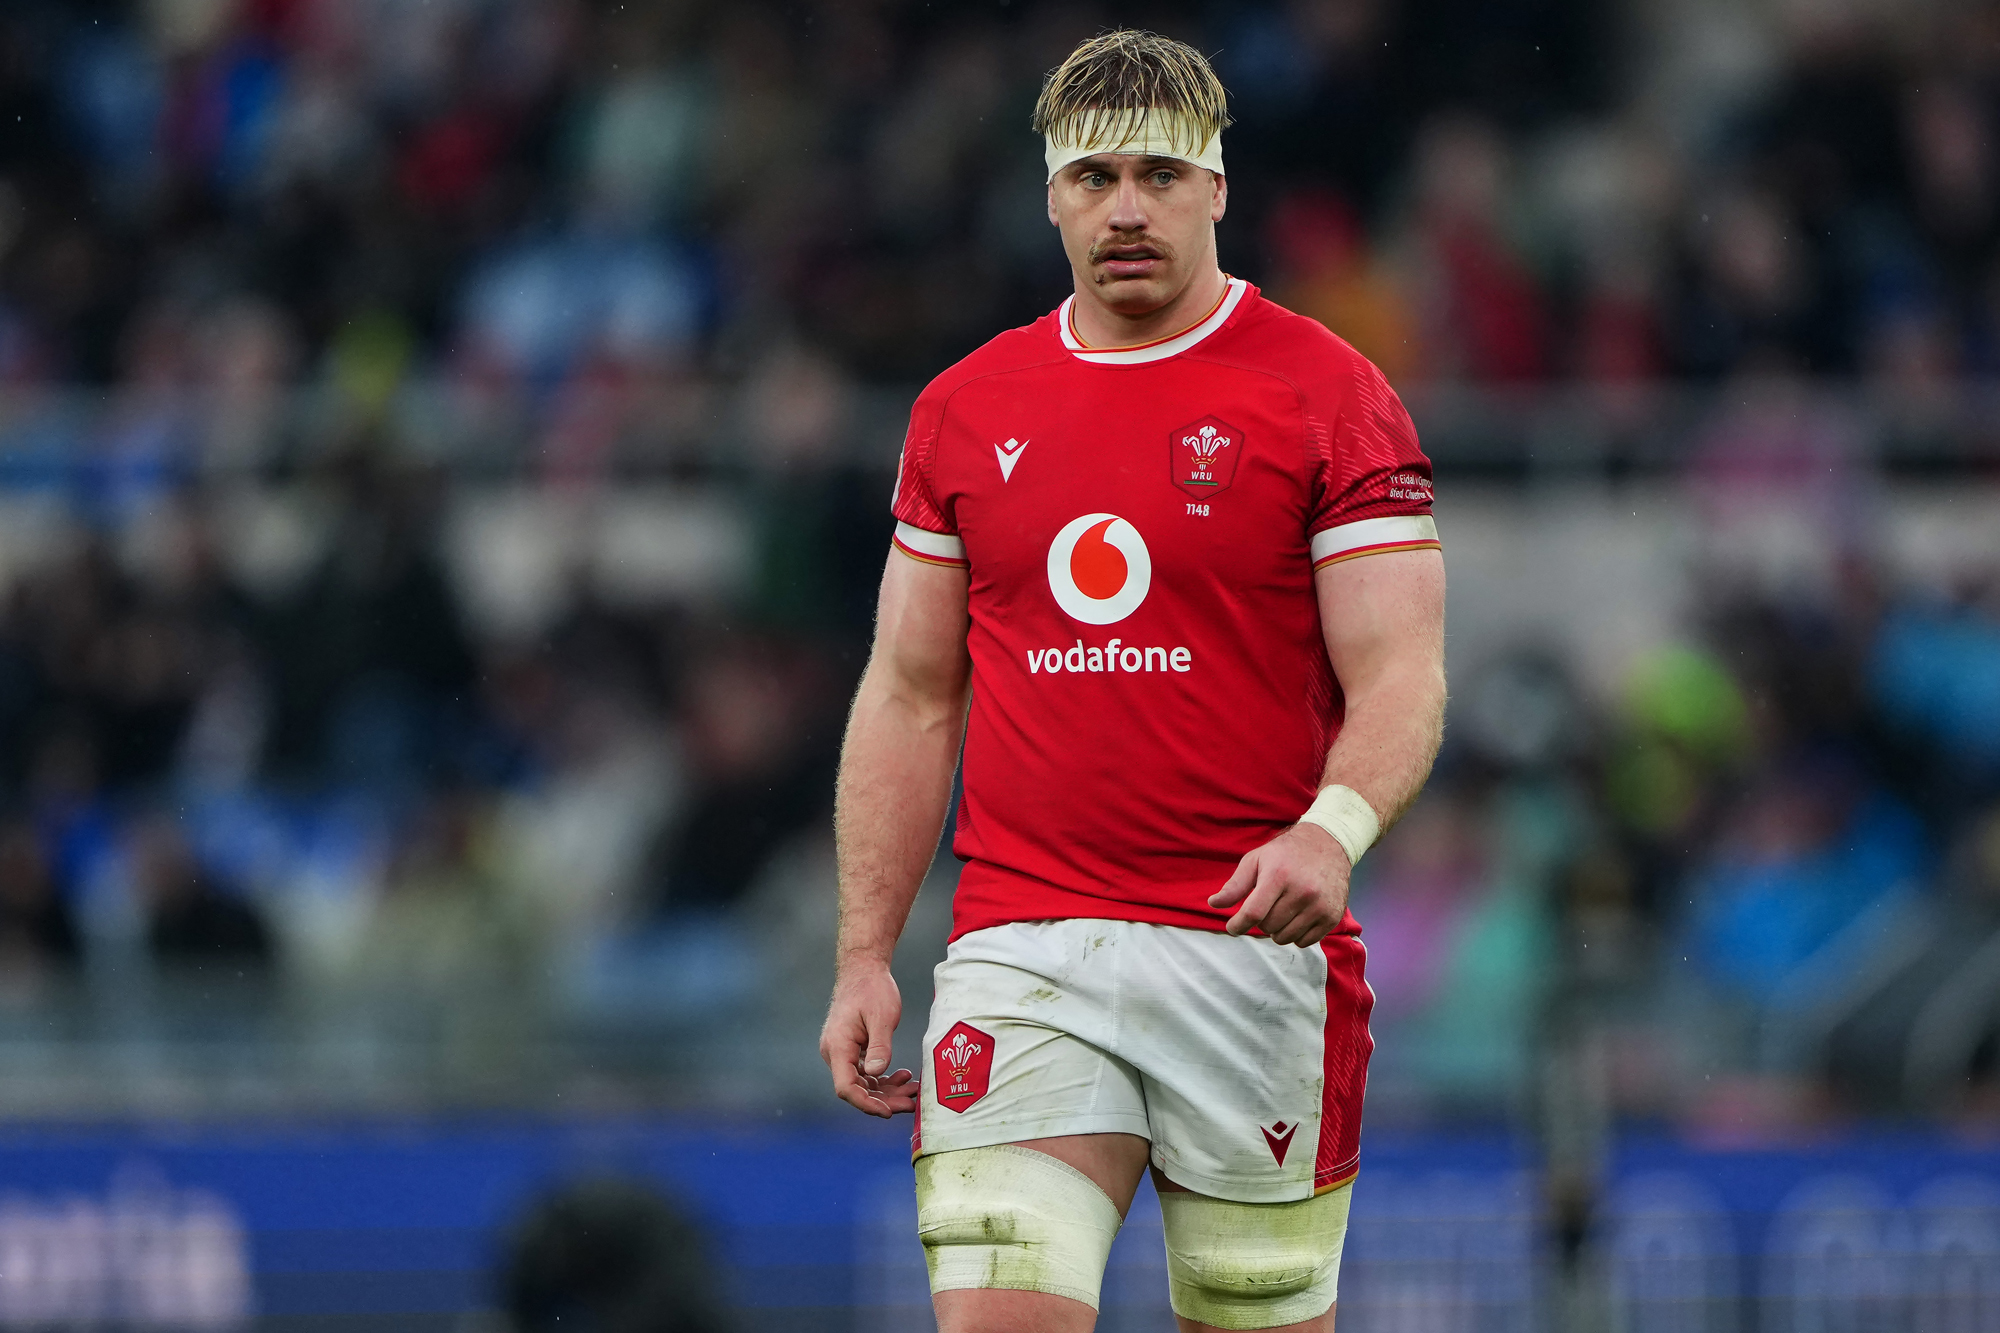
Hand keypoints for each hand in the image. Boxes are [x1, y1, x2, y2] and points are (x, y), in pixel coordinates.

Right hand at [819, 958, 917, 1116]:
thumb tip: (877, 1073)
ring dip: (887, 1091)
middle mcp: (835, 1053)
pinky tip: (902, 1076)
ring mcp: (843, 1052)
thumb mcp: (881, 1016)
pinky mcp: (852, 1050)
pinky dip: (883, 1078)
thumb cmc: (872, 988)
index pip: (846, 1088)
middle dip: (884, 1100)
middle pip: (857, 1090)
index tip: (889, 1112)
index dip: (867, 1104)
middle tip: (911, 1104)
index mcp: (838, 1047)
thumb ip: (880, 1046)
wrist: (863, 968)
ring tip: (912, 1090)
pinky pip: (866, 1072)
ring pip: (863, 1083)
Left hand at [1209, 822, 1352, 946]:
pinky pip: (1304, 942)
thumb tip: (1214, 904)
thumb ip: (1235, 884)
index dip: (1238, 925)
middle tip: (1266, 905)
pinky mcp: (1332, 917)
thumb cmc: (1286, 854)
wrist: (1328, 844)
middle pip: (1268, 927)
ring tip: (1281, 909)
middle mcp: (1302, 892)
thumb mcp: (1256, 860)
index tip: (1233, 927)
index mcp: (1279, 876)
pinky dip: (1295, 935)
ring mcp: (1319, 906)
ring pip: (1284, 938)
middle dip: (1260, 921)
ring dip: (1277, 929)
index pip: (1253, 913)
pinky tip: (1296, 917)